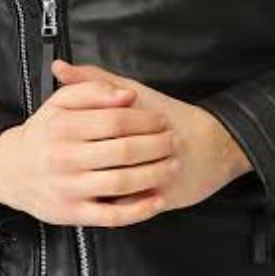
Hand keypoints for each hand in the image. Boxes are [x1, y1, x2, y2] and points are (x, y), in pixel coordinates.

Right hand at [0, 73, 169, 227]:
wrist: (12, 171)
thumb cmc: (45, 132)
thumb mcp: (60, 102)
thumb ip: (92, 88)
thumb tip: (127, 95)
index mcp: (62, 127)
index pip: (115, 120)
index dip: (144, 119)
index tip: (161, 118)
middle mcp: (64, 158)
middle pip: (124, 151)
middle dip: (156, 145)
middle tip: (173, 140)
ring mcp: (69, 188)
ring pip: (122, 183)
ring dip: (155, 173)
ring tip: (172, 163)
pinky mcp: (73, 214)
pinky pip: (112, 216)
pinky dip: (139, 210)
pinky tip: (157, 199)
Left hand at [51, 58, 253, 215]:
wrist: (217, 142)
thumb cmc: (169, 114)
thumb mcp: (133, 91)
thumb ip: (94, 80)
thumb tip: (59, 68)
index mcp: (138, 114)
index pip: (98, 125)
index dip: (72, 135)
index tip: (57, 138)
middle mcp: (152, 144)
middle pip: (108, 158)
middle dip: (83, 164)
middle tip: (63, 165)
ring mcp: (161, 172)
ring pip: (118, 186)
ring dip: (97, 187)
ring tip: (79, 184)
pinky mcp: (168, 197)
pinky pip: (133, 207)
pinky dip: (115, 204)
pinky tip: (103, 200)